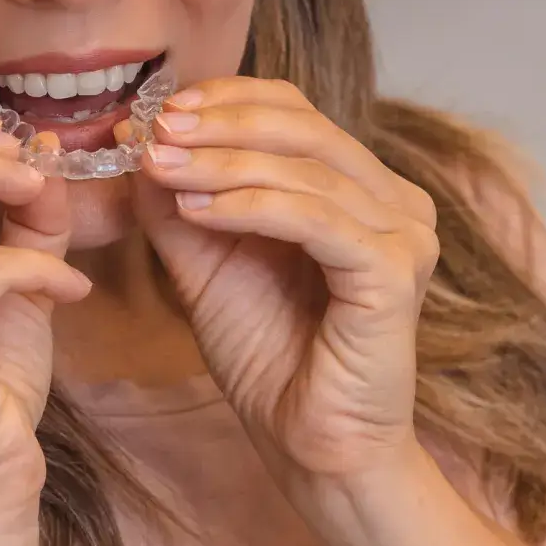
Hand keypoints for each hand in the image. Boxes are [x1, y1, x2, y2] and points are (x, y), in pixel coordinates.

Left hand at [120, 77, 439, 502]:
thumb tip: (140, 141)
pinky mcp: (396, 273)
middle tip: (156, 129)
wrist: (310, 446)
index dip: (228, 99)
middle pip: (305, 126)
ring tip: (161, 167)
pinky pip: (316, 219)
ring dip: (223, 162)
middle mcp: (395, 202)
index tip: (159, 111)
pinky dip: (251, 205)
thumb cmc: (270, 359)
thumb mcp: (207, 266)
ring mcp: (405, 235)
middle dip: (220, 124)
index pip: (296, 111)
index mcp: (359, 188)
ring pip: (306, 169)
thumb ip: (179, 205)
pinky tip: (197, 210)